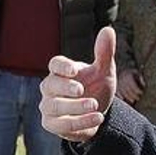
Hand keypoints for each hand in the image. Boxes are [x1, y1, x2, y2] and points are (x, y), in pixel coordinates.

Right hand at [40, 27, 117, 141]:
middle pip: (50, 85)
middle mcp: (50, 88)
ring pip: (54, 106)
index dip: (62, 67)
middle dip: (65, 88)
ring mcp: (48, 106)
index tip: (74, 70)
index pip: (54, 64)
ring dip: (75, 107)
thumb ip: (104, 52)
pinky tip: (97, 118)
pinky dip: (80, 122)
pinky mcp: (51, 124)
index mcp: (61, 71)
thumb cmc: (96, 88)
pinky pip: (61, 124)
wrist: (97, 114)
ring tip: (95, 105)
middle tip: (81, 89)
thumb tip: (108, 30)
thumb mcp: (104, 71)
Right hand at [118, 68, 144, 103]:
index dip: (137, 90)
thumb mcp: (137, 72)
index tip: (141, 92)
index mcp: (128, 75)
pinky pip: (117, 91)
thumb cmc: (130, 72)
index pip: (133, 85)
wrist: (119, 69)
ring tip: (133, 101)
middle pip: (128, 89)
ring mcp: (118, 82)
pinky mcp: (115, 85)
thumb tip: (144, 85)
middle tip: (138, 98)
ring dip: (128, 97)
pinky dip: (120, 95)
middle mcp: (122, 79)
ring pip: (123, 91)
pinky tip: (123, 98)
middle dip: (133, 95)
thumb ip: (141, 78)